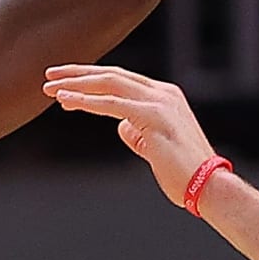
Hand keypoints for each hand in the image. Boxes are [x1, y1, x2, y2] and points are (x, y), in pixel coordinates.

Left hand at [44, 65, 217, 205]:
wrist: (208, 186)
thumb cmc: (184, 172)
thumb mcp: (155, 145)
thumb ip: (138, 132)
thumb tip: (121, 126)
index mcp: (165, 96)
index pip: (122, 79)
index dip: (92, 79)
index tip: (66, 84)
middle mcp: (162, 93)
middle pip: (112, 75)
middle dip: (78, 74)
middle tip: (50, 77)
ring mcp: (159, 102)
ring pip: (109, 84)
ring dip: (76, 84)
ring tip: (50, 88)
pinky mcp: (153, 117)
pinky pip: (111, 104)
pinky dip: (86, 101)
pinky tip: (66, 101)